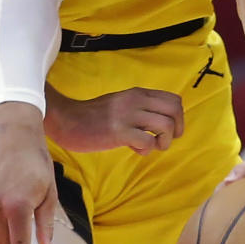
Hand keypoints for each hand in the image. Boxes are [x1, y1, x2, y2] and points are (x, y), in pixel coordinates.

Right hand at [45, 85, 183, 153]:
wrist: (67, 120)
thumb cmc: (94, 117)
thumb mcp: (121, 105)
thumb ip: (140, 111)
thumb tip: (160, 128)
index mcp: (138, 94)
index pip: (174, 100)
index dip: (177, 118)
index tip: (168, 130)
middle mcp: (136, 101)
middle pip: (176, 110)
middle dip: (177, 130)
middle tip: (163, 141)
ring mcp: (128, 115)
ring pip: (166, 126)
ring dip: (163, 141)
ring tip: (150, 146)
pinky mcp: (118, 132)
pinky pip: (147, 141)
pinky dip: (146, 150)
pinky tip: (134, 149)